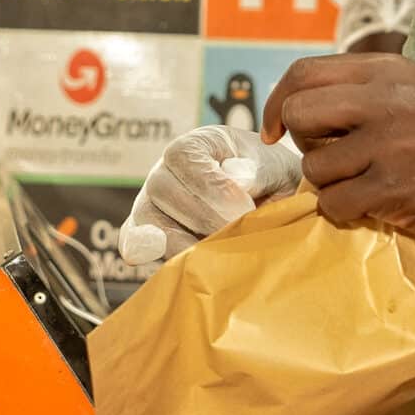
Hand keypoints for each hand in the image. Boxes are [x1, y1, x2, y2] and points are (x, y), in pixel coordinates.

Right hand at [119, 126, 305, 264]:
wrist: (272, 208)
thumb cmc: (271, 182)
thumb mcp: (274, 167)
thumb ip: (258, 169)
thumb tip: (236, 177)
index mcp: (192, 146)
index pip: (183, 158)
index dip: (212, 186)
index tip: (246, 208)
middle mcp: (163, 173)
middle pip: (163, 191)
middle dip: (205, 220)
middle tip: (240, 238)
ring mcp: (150, 207)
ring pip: (149, 225)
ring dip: (186, 245)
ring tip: (223, 258)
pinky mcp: (148, 241)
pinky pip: (140, 250)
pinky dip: (159, 260)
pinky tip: (190, 268)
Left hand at [263, 54, 414, 249]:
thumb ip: (365, 90)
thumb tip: (299, 103)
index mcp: (387, 72)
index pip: (303, 73)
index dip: (279, 102)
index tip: (276, 129)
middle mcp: (385, 100)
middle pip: (299, 114)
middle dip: (304, 142)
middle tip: (332, 157)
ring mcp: (388, 144)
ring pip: (314, 166)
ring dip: (331, 182)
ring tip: (366, 182)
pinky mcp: (392, 189)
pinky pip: (333, 203)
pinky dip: (345, 210)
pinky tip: (374, 205)